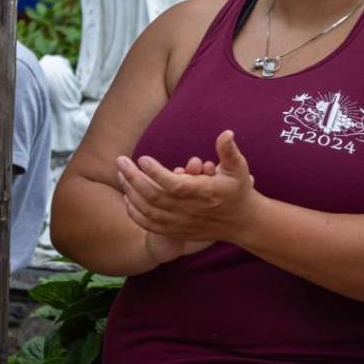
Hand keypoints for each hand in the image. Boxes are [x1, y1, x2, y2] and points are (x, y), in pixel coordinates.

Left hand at [117, 130, 261, 244]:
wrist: (243, 223)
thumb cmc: (239, 191)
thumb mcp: (239, 168)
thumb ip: (229, 151)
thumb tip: (226, 133)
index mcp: (204, 193)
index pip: (174, 185)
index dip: (156, 173)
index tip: (143, 158)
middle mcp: (191, 210)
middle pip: (154, 197)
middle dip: (133, 178)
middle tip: (121, 161)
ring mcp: (182, 223)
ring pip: (148, 211)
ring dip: (131, 193)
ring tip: (120, 175)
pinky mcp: (177, 231)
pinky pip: (150, 225)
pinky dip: (135, 213)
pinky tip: (127, 198)